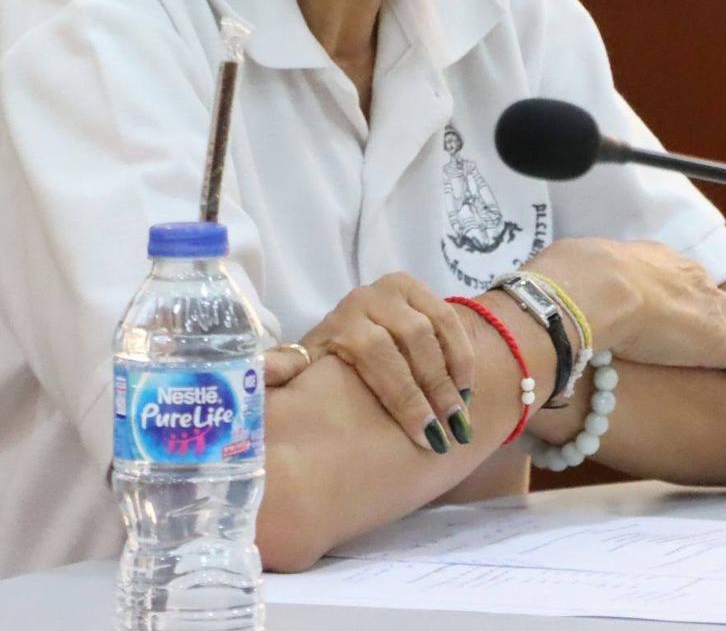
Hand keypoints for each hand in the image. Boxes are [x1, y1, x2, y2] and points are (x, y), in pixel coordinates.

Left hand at [263, 272, 475, 454]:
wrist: (349, 329)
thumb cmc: (329, 364)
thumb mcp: (307, 371)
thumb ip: (286, 372)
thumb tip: (258, 373)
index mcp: (341, 323)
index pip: (377, 354)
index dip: (403, 396)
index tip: (423, 436)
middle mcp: (367, 299)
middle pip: (412, 341)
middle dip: (435, 390)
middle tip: (452, 431)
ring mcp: (396, 291)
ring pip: (435, 328)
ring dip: (453, 374)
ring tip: (462, 415)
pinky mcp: (420, 289)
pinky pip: (450, 318)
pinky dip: (461, 353)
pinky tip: (467, 388)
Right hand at [526, 239, 725, 444]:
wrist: (582, 290)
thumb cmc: (559, 282)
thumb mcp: (556, 280)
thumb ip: (556, 293)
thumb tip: (530, 303)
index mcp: (649, 260)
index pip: (676, 278)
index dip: (677, 299)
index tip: (669, 321)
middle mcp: (685, 277)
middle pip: (717, 295)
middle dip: (722, 316)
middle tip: (720, 344)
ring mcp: (706, 309)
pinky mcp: (720, 344)